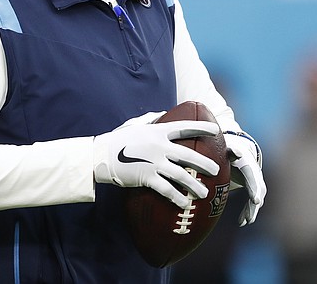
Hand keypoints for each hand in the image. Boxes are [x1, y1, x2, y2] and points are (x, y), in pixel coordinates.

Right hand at [94, 118, 219, 207]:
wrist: (101, 155)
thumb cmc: (118, 139)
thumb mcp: (135, 124)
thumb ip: (152, 118)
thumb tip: (164, 113)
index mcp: (158, 131)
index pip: (184, 128)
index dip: (202, 128)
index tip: (216, 131)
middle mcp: (159, 146)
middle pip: (189, 155)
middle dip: (205, 163)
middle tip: (216, 170)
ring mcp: (154, 162)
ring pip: (181, 175)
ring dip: (194, 185)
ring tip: (203, 193)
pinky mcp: (147, 177)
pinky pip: (166, 189)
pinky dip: (177, 197)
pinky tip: (184, 203)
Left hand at [225, 132, 265, 225]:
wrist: (239, 151)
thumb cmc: (231, 151)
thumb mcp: (230, 149)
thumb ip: (232, 151)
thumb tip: (237, 152)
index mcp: (250, 168)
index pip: (254, 180)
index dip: (255, 190)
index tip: (255, 201)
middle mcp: (256, 177)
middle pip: (258, 192)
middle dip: (254, 205)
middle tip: (250, 217)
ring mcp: (256, 184)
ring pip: (256, 200)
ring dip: (251, 212)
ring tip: (246, 221)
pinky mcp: (252, 190)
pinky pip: (252, 204)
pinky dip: (248, 212)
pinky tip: (242, 222)